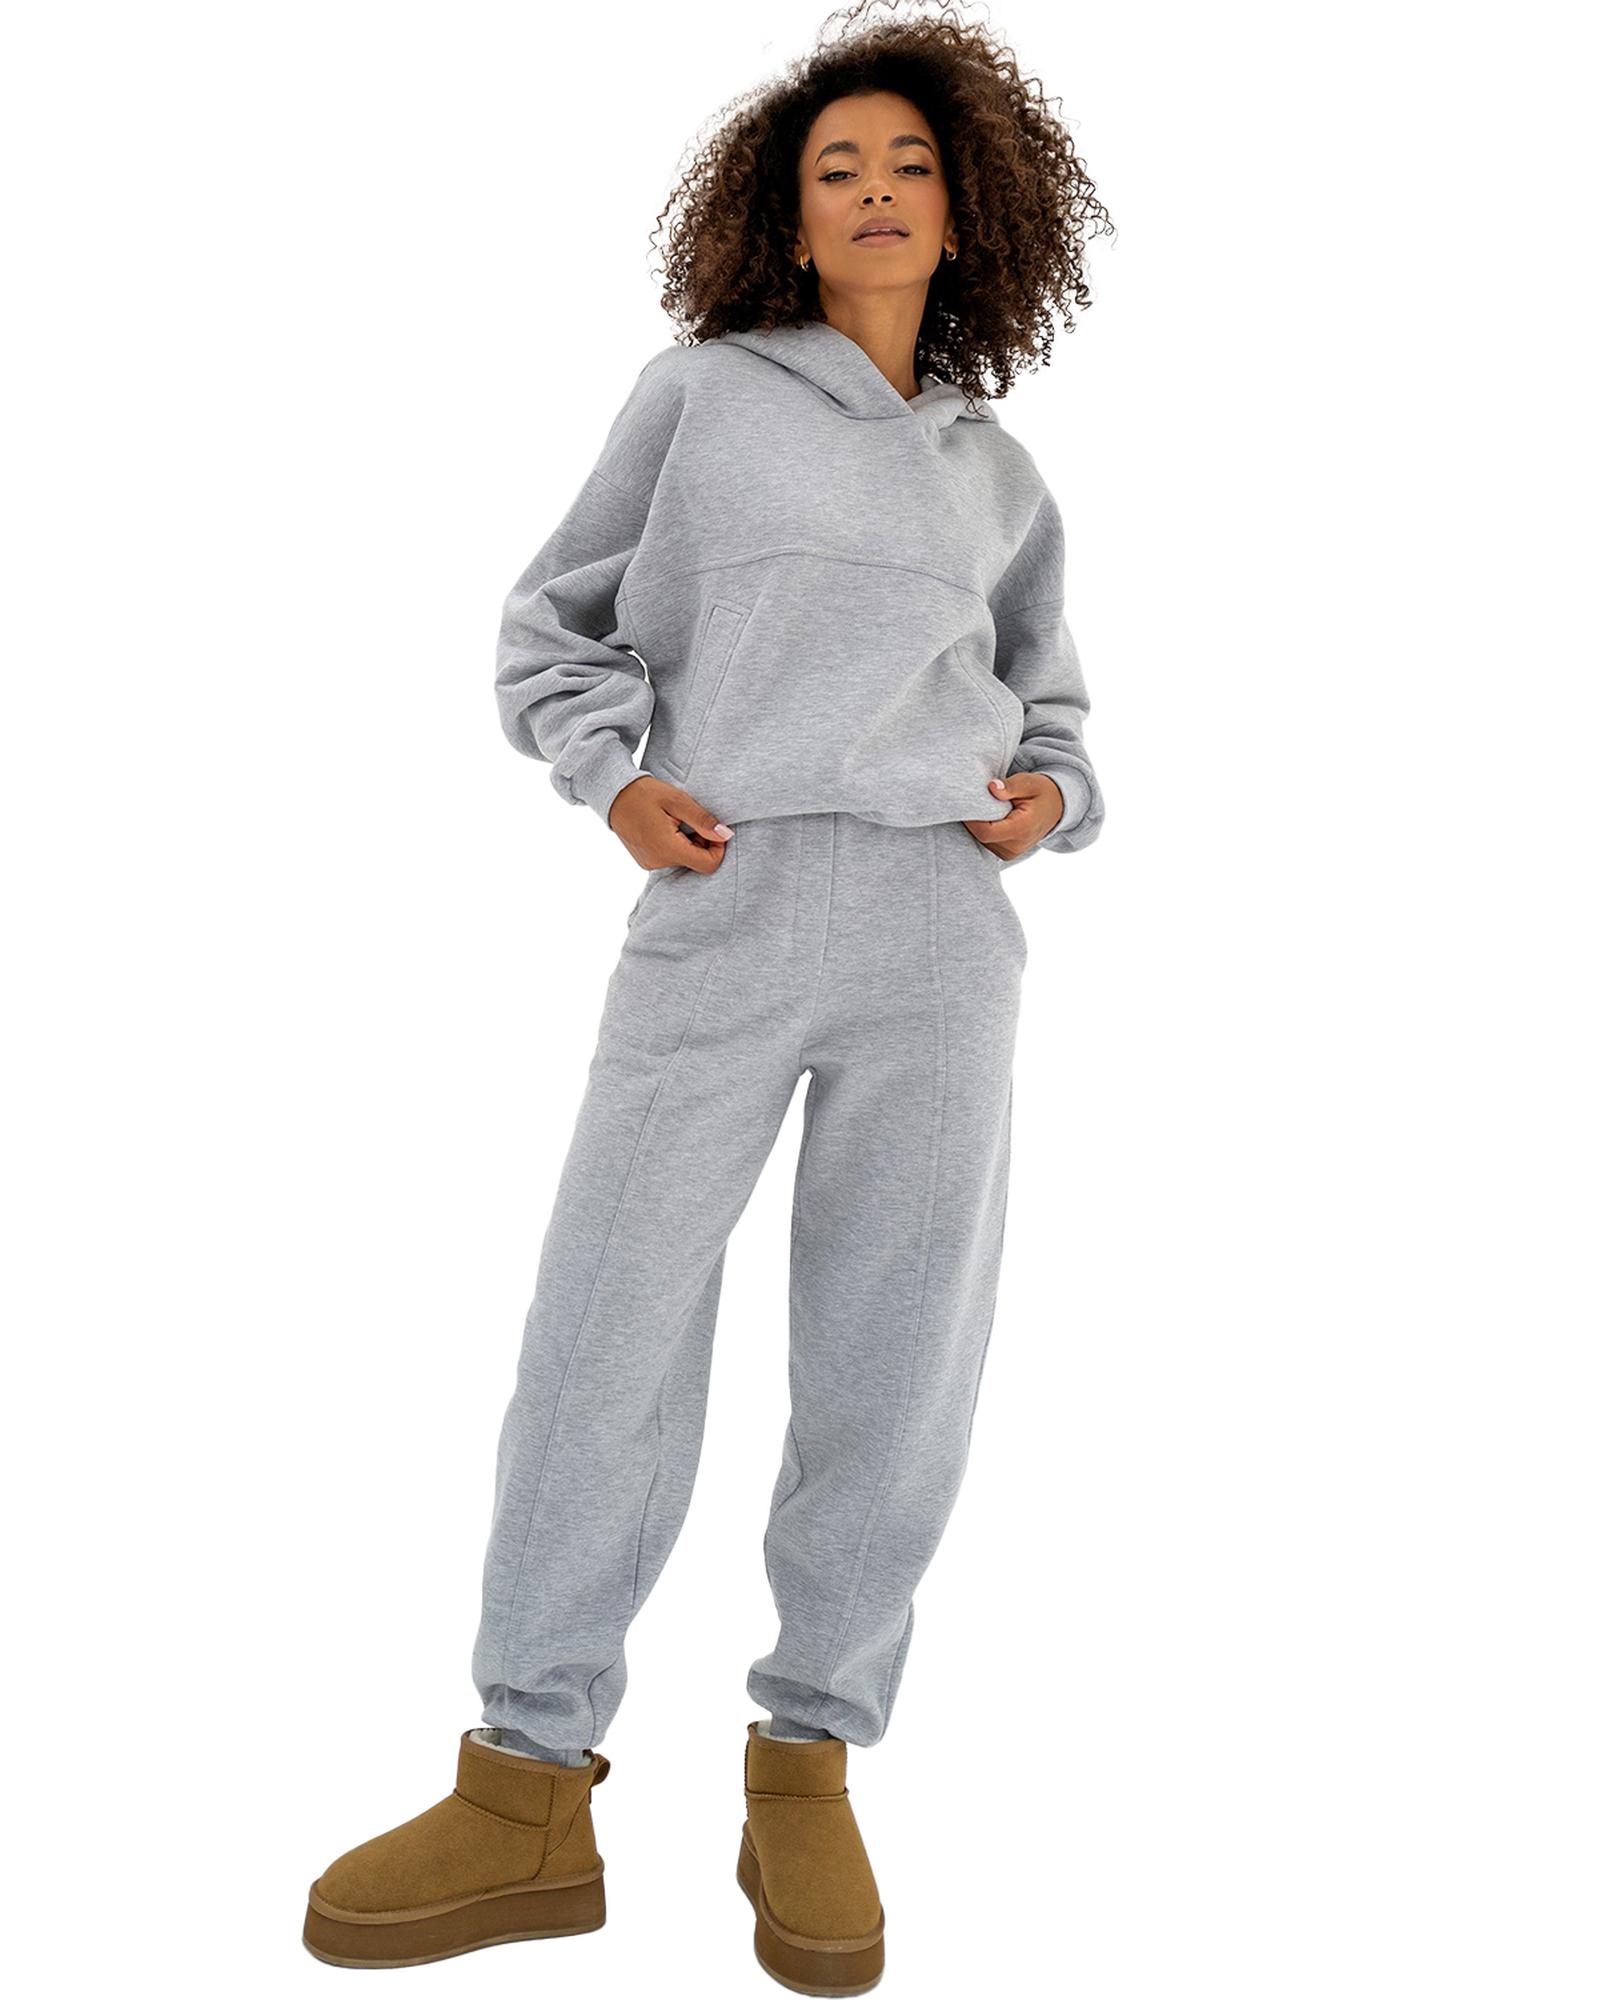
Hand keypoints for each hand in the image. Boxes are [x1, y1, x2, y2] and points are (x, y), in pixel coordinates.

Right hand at [608, 773, 733, 873]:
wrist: (613, 794)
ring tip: (675, 822)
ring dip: (688, 844)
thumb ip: (703, 820)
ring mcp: (650, 864)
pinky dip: (675, 846)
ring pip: (684, 861)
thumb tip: (726, 835)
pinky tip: (666, 828)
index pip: (708, 865)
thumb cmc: (645, 794)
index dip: (718, 848)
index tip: (712, 829)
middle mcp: (659, 862)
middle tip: (691, 820)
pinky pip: (670, 859)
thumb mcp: (678, 801)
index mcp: (668, 849)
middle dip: (701, 843)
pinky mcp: (646, 861)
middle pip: (696, 863)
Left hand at [962, 773, 1063, 862]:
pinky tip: (989, 817)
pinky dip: (984, 830)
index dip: (971, 819)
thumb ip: (1011, 786)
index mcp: (1021, 830)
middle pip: (981, 836)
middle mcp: (1015, 846)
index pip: (985, 831)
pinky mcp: (1006, 855)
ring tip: (986, 807)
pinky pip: (986, 843)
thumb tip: (991, 787)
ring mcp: (1010, 853)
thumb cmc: (1041, 793)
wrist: (1056, 809)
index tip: (967, 802)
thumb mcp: (1030, 783)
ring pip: (981, 841)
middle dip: (974, 819)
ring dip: (979, 825)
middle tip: (975, 800)